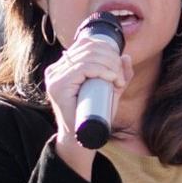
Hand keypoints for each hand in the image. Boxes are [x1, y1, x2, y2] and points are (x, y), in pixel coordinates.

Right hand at [44, 28, 131, 178]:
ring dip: (109, 65)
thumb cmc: (94, 115)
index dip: (106, 48)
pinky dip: (101, 70)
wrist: (82, 139)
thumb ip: (118, 75)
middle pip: (88, 47)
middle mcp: (56, 69)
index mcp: (64, 67)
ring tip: (117, 80)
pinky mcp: (58, 86)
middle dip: (110, 57)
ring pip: (87, 57)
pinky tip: (111, 78)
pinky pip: (83, 68)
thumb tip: (126, 56)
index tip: (118, 64)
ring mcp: (55, 77)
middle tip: (120, 75)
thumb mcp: (110, 91)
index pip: (85, 44)